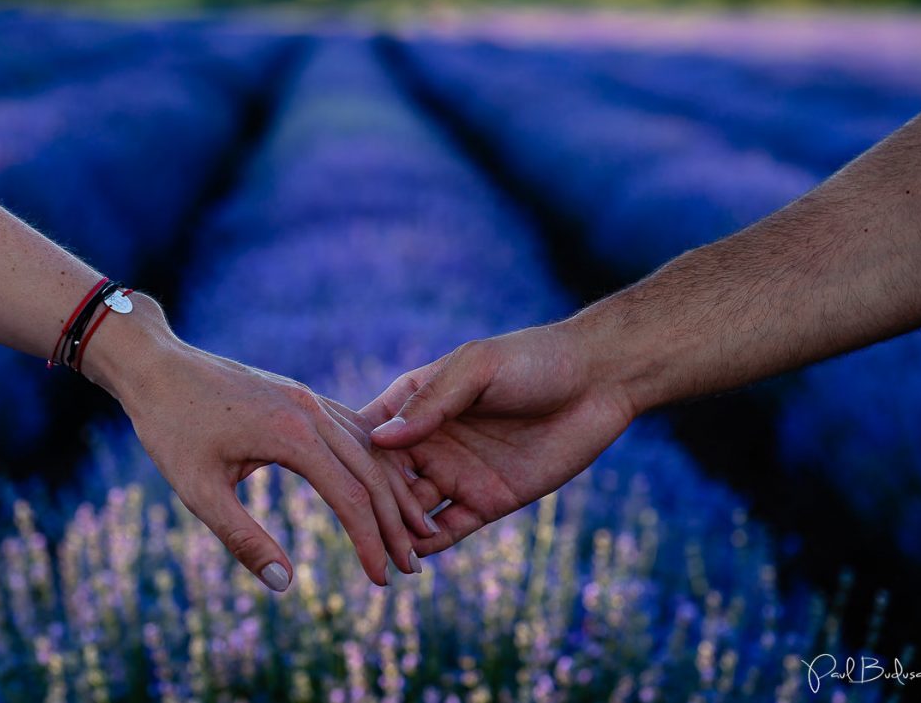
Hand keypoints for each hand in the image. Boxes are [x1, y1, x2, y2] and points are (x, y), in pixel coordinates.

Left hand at [83, 295, 424, 589]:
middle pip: (373, 472)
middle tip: (411, 566)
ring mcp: (310, 398)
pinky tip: (382, 485)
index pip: (351, 497)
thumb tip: (283, 585)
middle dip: (395, 522)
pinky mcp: (302, 395)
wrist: (156, 365)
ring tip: (409, 531)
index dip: (370, 542)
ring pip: (370, 448)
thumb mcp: (197, 491)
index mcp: (292, 434)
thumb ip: (242, 538)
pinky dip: (374, 462)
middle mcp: (312, 410)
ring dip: (392, 491)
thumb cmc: (170, 429)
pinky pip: (353, 429)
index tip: (382, 580)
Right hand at [362, 322, 637, 555]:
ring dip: (394, 531)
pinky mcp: (486, 500)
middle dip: (366, 504)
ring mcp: (456, 473)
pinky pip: (449, 528)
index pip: (368, 435)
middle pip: (383, 479)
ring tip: (377, 554)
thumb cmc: (533, 360)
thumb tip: (379, 441)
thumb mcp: (477, 369)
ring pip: (411, 510)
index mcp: (415, 402)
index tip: (323, 474)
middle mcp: (428, 441)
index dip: (346, 456)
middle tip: (349, 529)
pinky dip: (430, 546)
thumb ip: (432, 403)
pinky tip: (414, 559)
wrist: (598, 381)